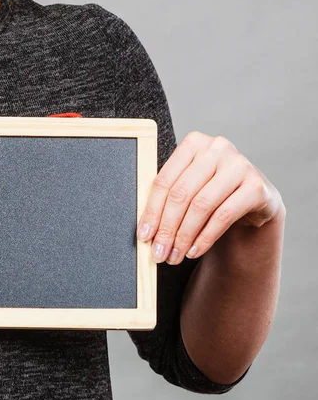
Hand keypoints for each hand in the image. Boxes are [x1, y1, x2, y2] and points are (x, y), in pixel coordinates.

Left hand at [136, 131, 284, 264]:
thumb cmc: (213, 190)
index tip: (144, 235)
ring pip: (201, 206)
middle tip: (159, 252)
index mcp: (193, 143)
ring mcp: (239, 165)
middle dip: (167, 228)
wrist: (254, 197)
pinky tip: (194, 251)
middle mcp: (217, 148)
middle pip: (181, 194)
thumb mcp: (190, 186)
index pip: (165, 180)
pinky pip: (223, 216)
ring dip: (184, 236)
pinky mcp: (255, 186)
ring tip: (175, 256)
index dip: (151, 211)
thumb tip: (146, 230)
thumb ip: (169, 198)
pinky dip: (205, 238)